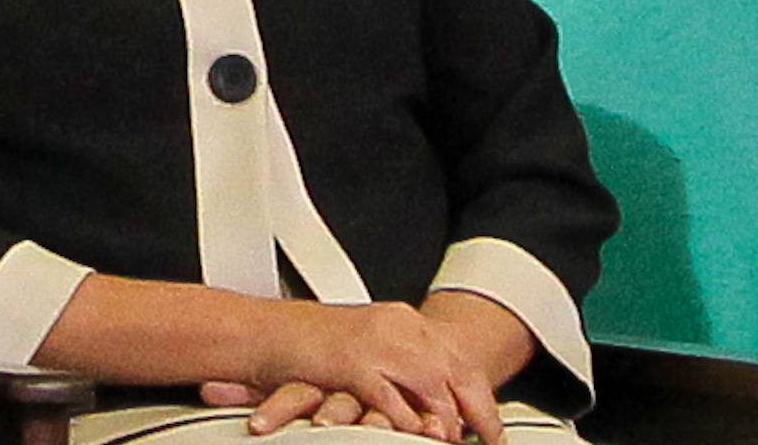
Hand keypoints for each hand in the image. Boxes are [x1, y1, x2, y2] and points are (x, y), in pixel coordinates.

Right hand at [225, 300, 507, 444]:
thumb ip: (400, 372)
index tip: (495, 432)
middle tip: (490, 440)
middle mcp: (397, 328)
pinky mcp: (353, 363)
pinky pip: (391, 399)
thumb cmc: (310, 348)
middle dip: (477, 412)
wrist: (263, 331)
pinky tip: (414, 436)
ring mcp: (377, 343)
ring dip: (446, 420)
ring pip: (431, 384)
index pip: (458, 361)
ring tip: (453, 442)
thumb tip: (432, 405)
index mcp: (404, 324)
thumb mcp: (368, 353)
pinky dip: (406, 423)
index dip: (481, 400)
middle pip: (455, 371)